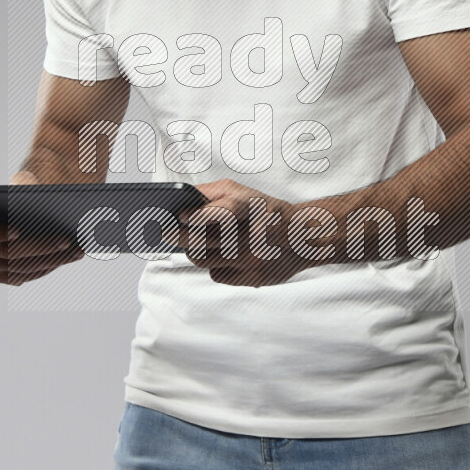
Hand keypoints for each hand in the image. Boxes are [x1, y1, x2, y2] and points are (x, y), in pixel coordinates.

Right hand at [0, 170, 84, 286]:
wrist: (30, 205)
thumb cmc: (24, 191)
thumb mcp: (25, 182)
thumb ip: (25, 184)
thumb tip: (39, 193)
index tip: (17, 229)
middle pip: (7, 253)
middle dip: (39, 246)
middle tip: (65, 239)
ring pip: (24, 267)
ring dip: (54, 257)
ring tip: (79, 246)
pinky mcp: (12, 275)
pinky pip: (34, 272)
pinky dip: (56, 262)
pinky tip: (76, 252)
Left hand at [176, 178, 307, 287]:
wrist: (303, 237)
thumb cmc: (267, 211)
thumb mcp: (243, 192)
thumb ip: (211, 194)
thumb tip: (181, 202)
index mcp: (251, 208)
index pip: (222, 212)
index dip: (198, 215)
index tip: (180, 216)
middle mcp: (252, 235)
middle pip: (204, 241)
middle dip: (180, 236)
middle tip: (166, 232)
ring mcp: (252, 259)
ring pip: (204, 259)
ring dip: (194, 250)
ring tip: (193, 242)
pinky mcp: (253, 277)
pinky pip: (217, 274)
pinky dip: (214, 265)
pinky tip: (222, 256)